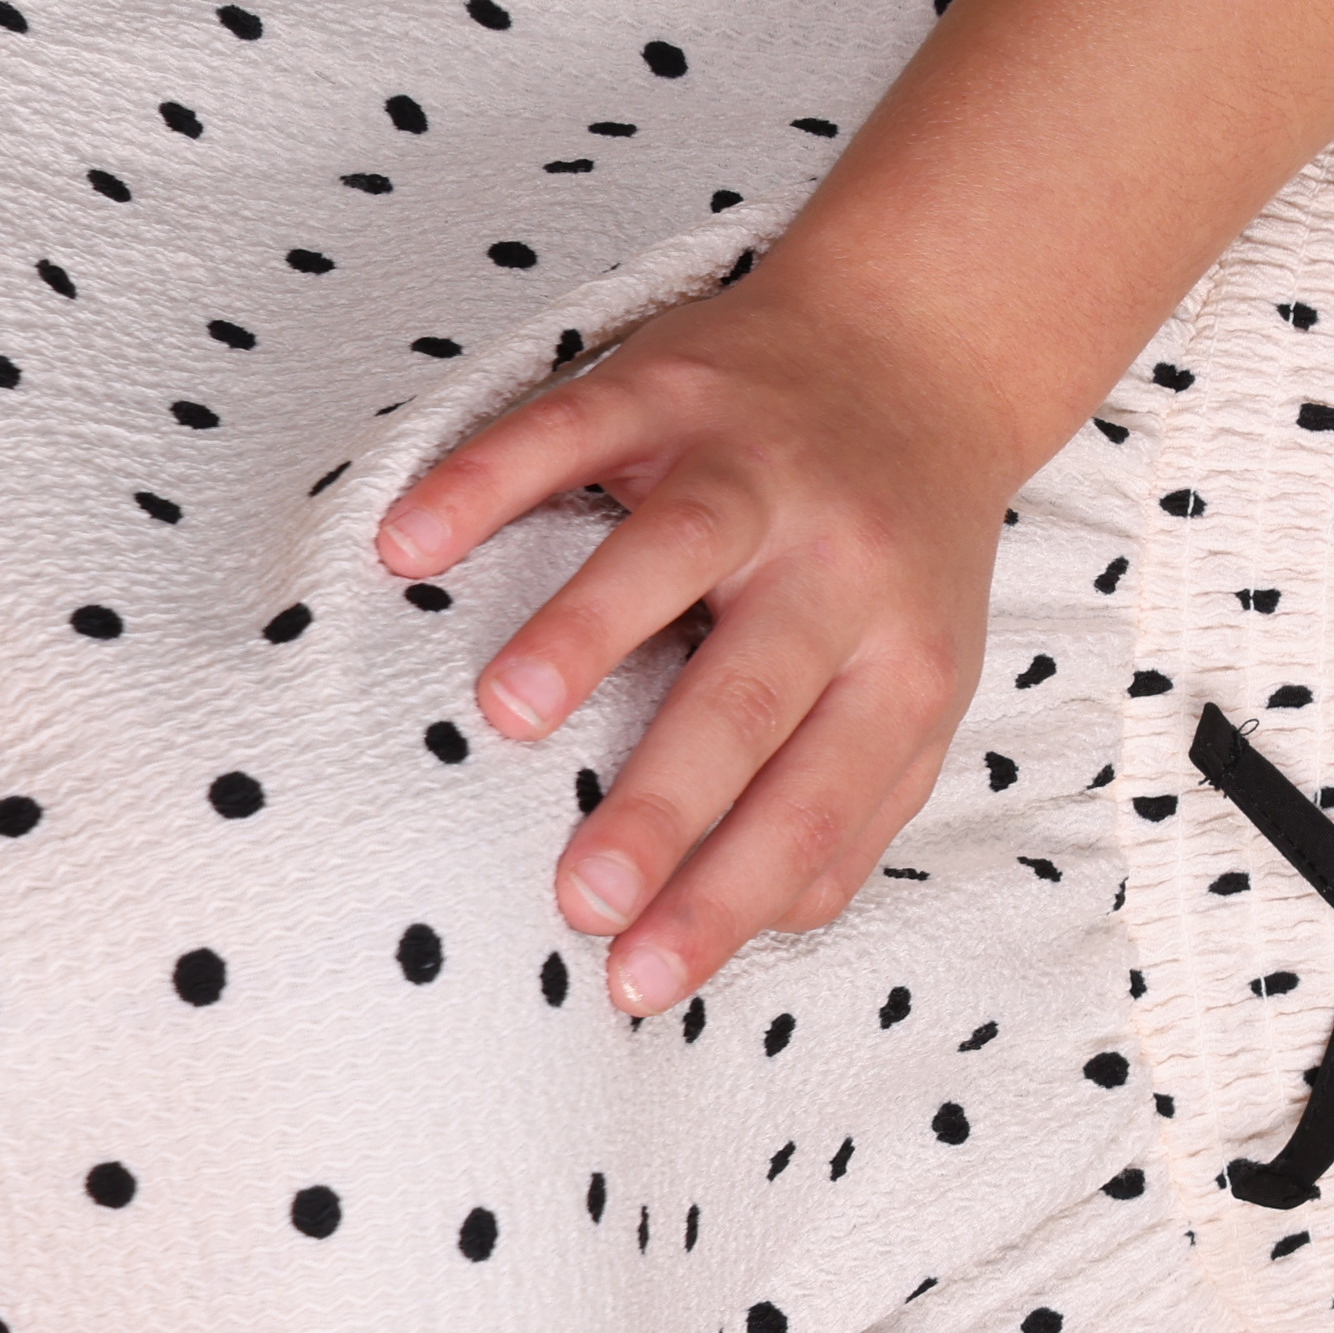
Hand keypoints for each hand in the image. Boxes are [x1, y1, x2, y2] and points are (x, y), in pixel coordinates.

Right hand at [375, 272, 1027, 1011]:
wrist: (923, 351)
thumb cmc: (901, 556)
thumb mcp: (919, 680)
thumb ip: (858, 800)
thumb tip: (768, 920)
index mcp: (900, 659)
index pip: (816, 799)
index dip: (731, 894)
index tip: (641, 980)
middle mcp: (838, 564)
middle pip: (750, 696)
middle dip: (663, 802)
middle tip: (580, 897)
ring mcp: (756, 466)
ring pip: (673, 549)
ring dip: (584, 632)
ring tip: (505, 718)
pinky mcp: (675, 383)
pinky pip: (571, 428)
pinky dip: (486, 480)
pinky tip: (410, 545)